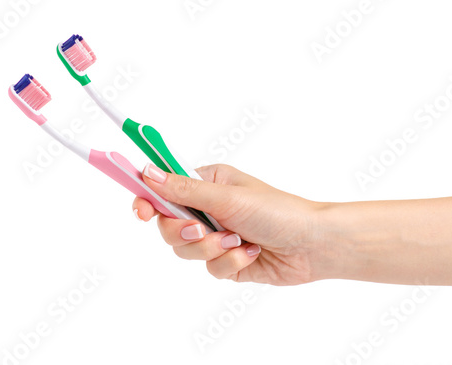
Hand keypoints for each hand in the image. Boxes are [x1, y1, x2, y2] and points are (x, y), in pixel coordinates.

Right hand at [132, 163, 327, 284]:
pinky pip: (209, 268)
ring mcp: (215, 237)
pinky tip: (251, 252)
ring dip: (212, 248)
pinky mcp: (225, 261)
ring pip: (185, 250)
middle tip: (202, 229)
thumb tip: (147, 173)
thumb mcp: (227, 197)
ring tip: (238, 240)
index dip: (147, 199)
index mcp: (207, 185)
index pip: (164, 189)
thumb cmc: (277, 211)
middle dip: (185, 232)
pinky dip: (230, 262)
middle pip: (168, 225)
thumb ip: (184, 190)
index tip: (140, 210)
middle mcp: (208, 210)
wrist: (311, 245)